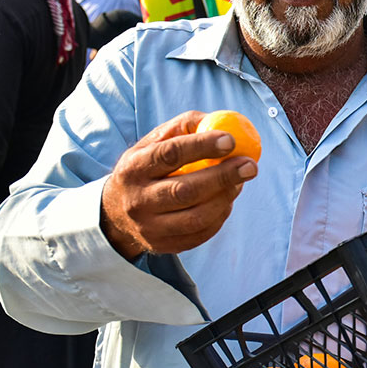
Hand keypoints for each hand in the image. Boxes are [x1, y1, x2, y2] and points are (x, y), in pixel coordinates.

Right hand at [100, 111, 258, 259]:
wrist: (115, 211)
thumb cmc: (147, 167)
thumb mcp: (154, 142)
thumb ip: (184, 127)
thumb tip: (221, 121)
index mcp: (134, 167)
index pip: (169, 155)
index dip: (202, 146)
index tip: (230, 140)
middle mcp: (137, 200)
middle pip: (184, 191)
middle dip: (223, 177)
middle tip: (251, 165)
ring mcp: (149, 227)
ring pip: (196, 217)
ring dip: (226, 198)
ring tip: (240, 182)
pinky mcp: (162, 246)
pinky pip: (200, 234)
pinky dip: (220, 216)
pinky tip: (226, 200)